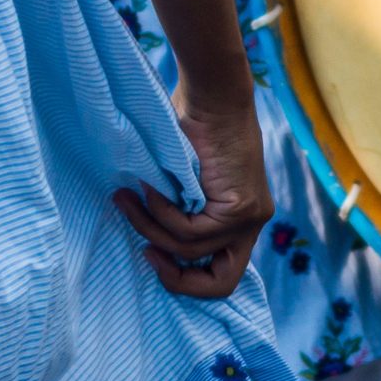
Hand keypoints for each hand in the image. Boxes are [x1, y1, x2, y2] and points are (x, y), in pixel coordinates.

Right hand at [115, 93, 273, 298]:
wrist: (212, 95)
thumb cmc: (191, 127)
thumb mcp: (182, 182)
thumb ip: (178, 212)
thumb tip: (147, 246)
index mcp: (241, 219)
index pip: (223, 275)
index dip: (186, 279)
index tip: (151, 254)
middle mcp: (253, 224)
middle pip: (221, 284)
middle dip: (176, 278)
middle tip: (145, 254)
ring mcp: (251, 218)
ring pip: (190, 250)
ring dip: (151, 227)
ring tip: (128, 198)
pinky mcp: (241, 208)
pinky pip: (190, 231)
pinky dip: (162, 213)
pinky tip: (150, 189)